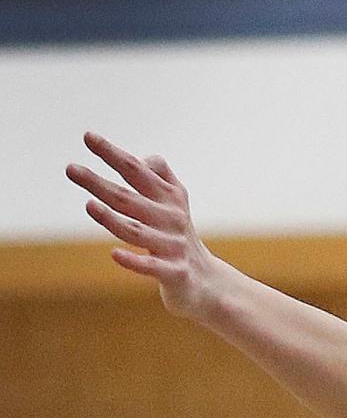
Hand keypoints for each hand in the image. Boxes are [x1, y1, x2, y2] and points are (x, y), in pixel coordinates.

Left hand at [68, 133, 219, 317]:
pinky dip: (134, 261)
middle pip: (128, 198)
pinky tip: (115, 254)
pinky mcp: (175, 272)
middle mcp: (171, 217)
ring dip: (112, 219)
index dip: (112, 153)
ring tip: (88, 205)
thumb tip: (141, 158)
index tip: (88, 136)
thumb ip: (160, 174)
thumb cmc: (179, 235)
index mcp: (170, 196)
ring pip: (136, 231)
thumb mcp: (176, 201)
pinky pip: (152, 266)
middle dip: (99, 183)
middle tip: (70, 169)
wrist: (206, 281)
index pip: (136, 170)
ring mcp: (173, 245)